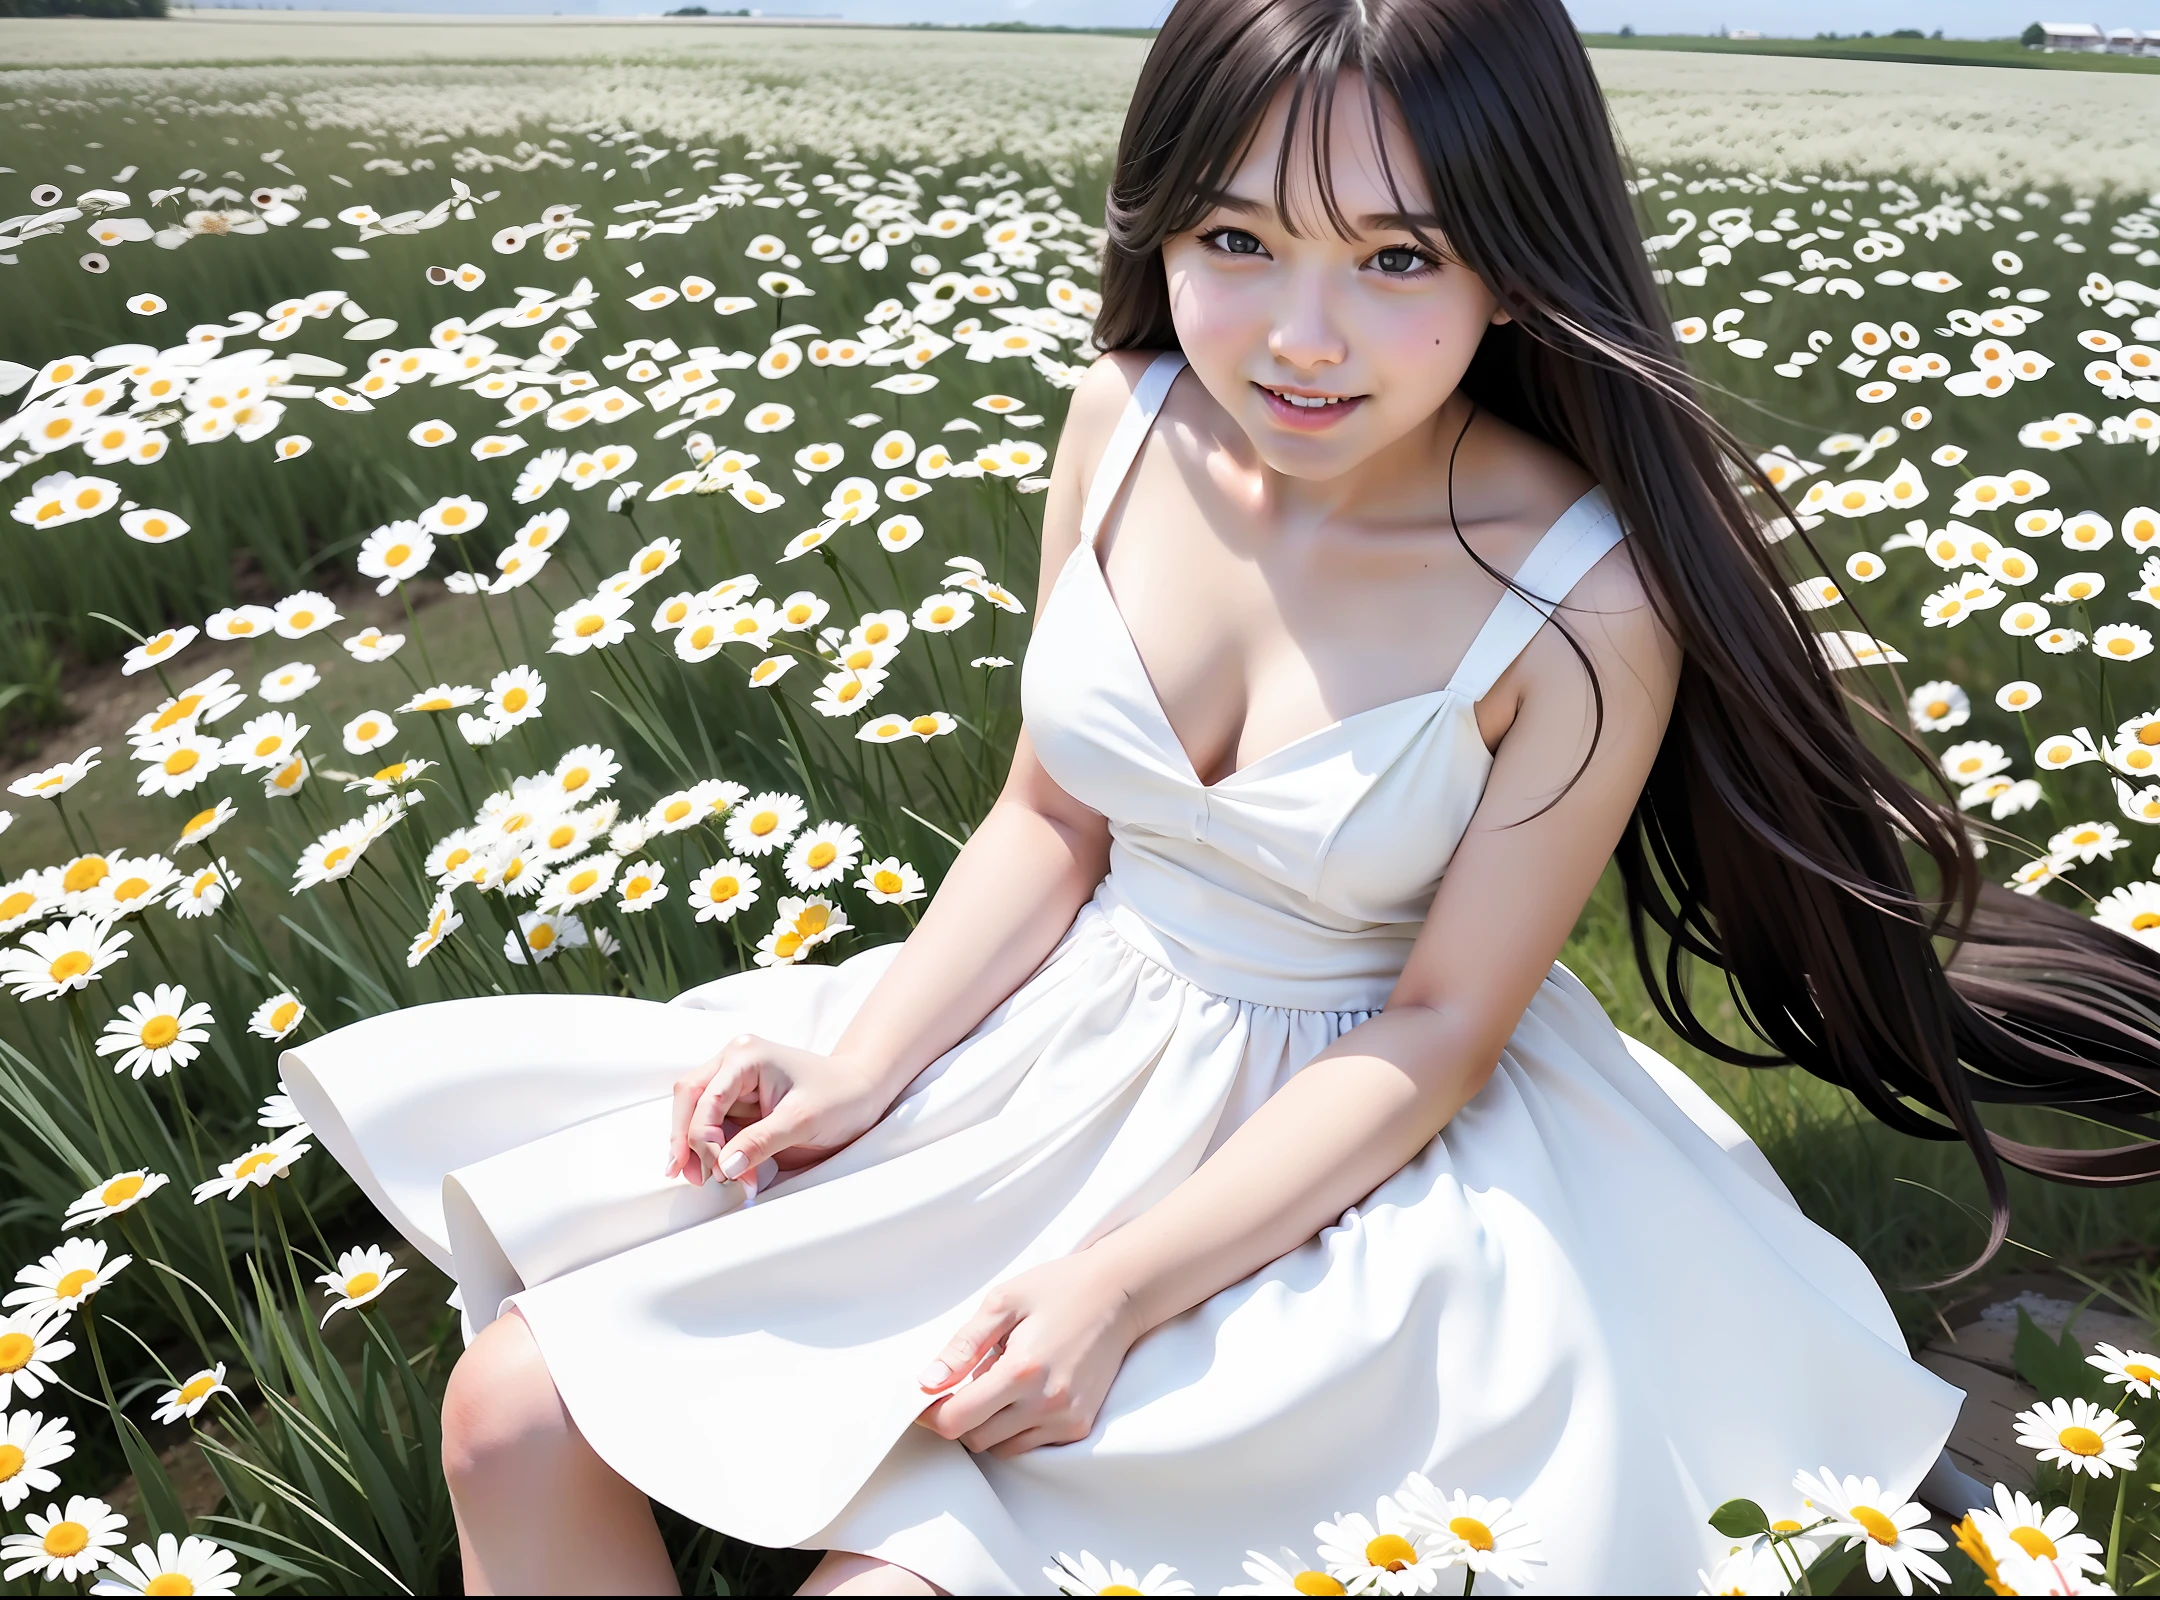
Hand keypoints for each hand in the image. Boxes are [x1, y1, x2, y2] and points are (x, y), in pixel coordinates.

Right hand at [665, 1033, 893, 1189]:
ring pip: (694, 1109)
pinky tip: (710, 1168)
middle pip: (689, 1098)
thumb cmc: (840, 1097)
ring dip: (693, 1145)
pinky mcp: (739, 1098)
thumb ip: (761, 1142)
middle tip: (692, 1177)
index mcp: (746, 1057)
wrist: (863, 1091)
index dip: (703, 1137)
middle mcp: (734, 1061)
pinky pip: (711, 1120)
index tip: (721, 1172)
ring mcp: (734, 1078)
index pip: (706, 1098)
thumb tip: (724, 1166)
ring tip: (703, 1179)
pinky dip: (708, 1145)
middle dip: (685, 1139)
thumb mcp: (802, 1121)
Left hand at [913, 1252, 1140, 1457]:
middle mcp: (1046, 1403)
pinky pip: (1031, 1446)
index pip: (958, 1421)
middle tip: (964, 1385)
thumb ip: (963, 1347)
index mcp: (1021, 1370)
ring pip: (1003, 1449)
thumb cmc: (1057, 1289)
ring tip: (998, 1386)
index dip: (932, 1415)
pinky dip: (1016, 1430)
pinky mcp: (1080, 1426)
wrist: (1118, 1294)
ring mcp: (1067, 1419)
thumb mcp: (1002, 1303)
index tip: (926, 1400)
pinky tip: (1022, 1397)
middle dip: (960, 1418)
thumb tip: (927, 1384)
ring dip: (988, 1427)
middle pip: (976, 1439)